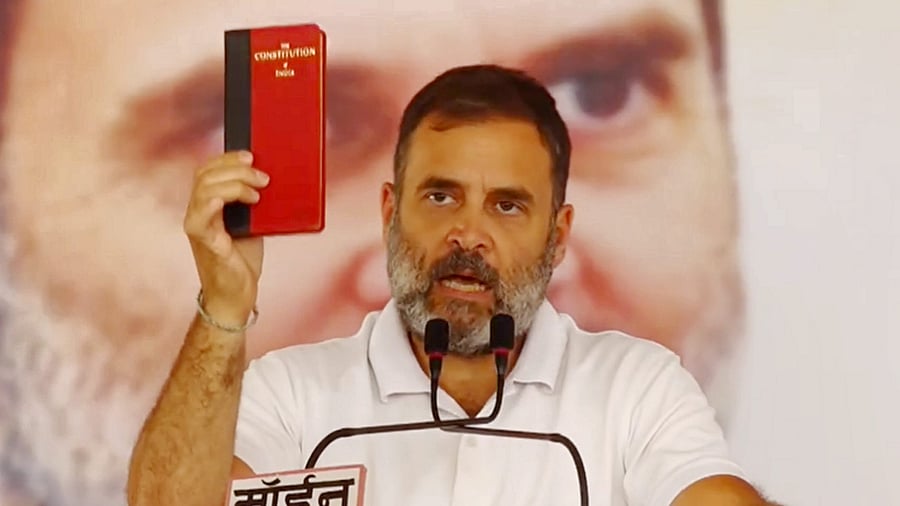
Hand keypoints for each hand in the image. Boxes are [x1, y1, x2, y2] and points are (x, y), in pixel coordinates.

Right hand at [183, 151, 269, 326]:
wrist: (237, 296)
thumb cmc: (242, 260)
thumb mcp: (252, 223)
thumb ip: (253, 202)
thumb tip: (271, 178)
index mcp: (206, 205)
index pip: (208, 170)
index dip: (227, 159)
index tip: (250, 155)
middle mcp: (197, 214)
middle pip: (205, 176)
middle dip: (235, 170)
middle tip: (262, 176)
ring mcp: (199, 229)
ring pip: (204, 191)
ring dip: (233, 185)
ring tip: (257, 192)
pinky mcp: (206, 244)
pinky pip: (201, 218)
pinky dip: (214, 203)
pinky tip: (232, 199)